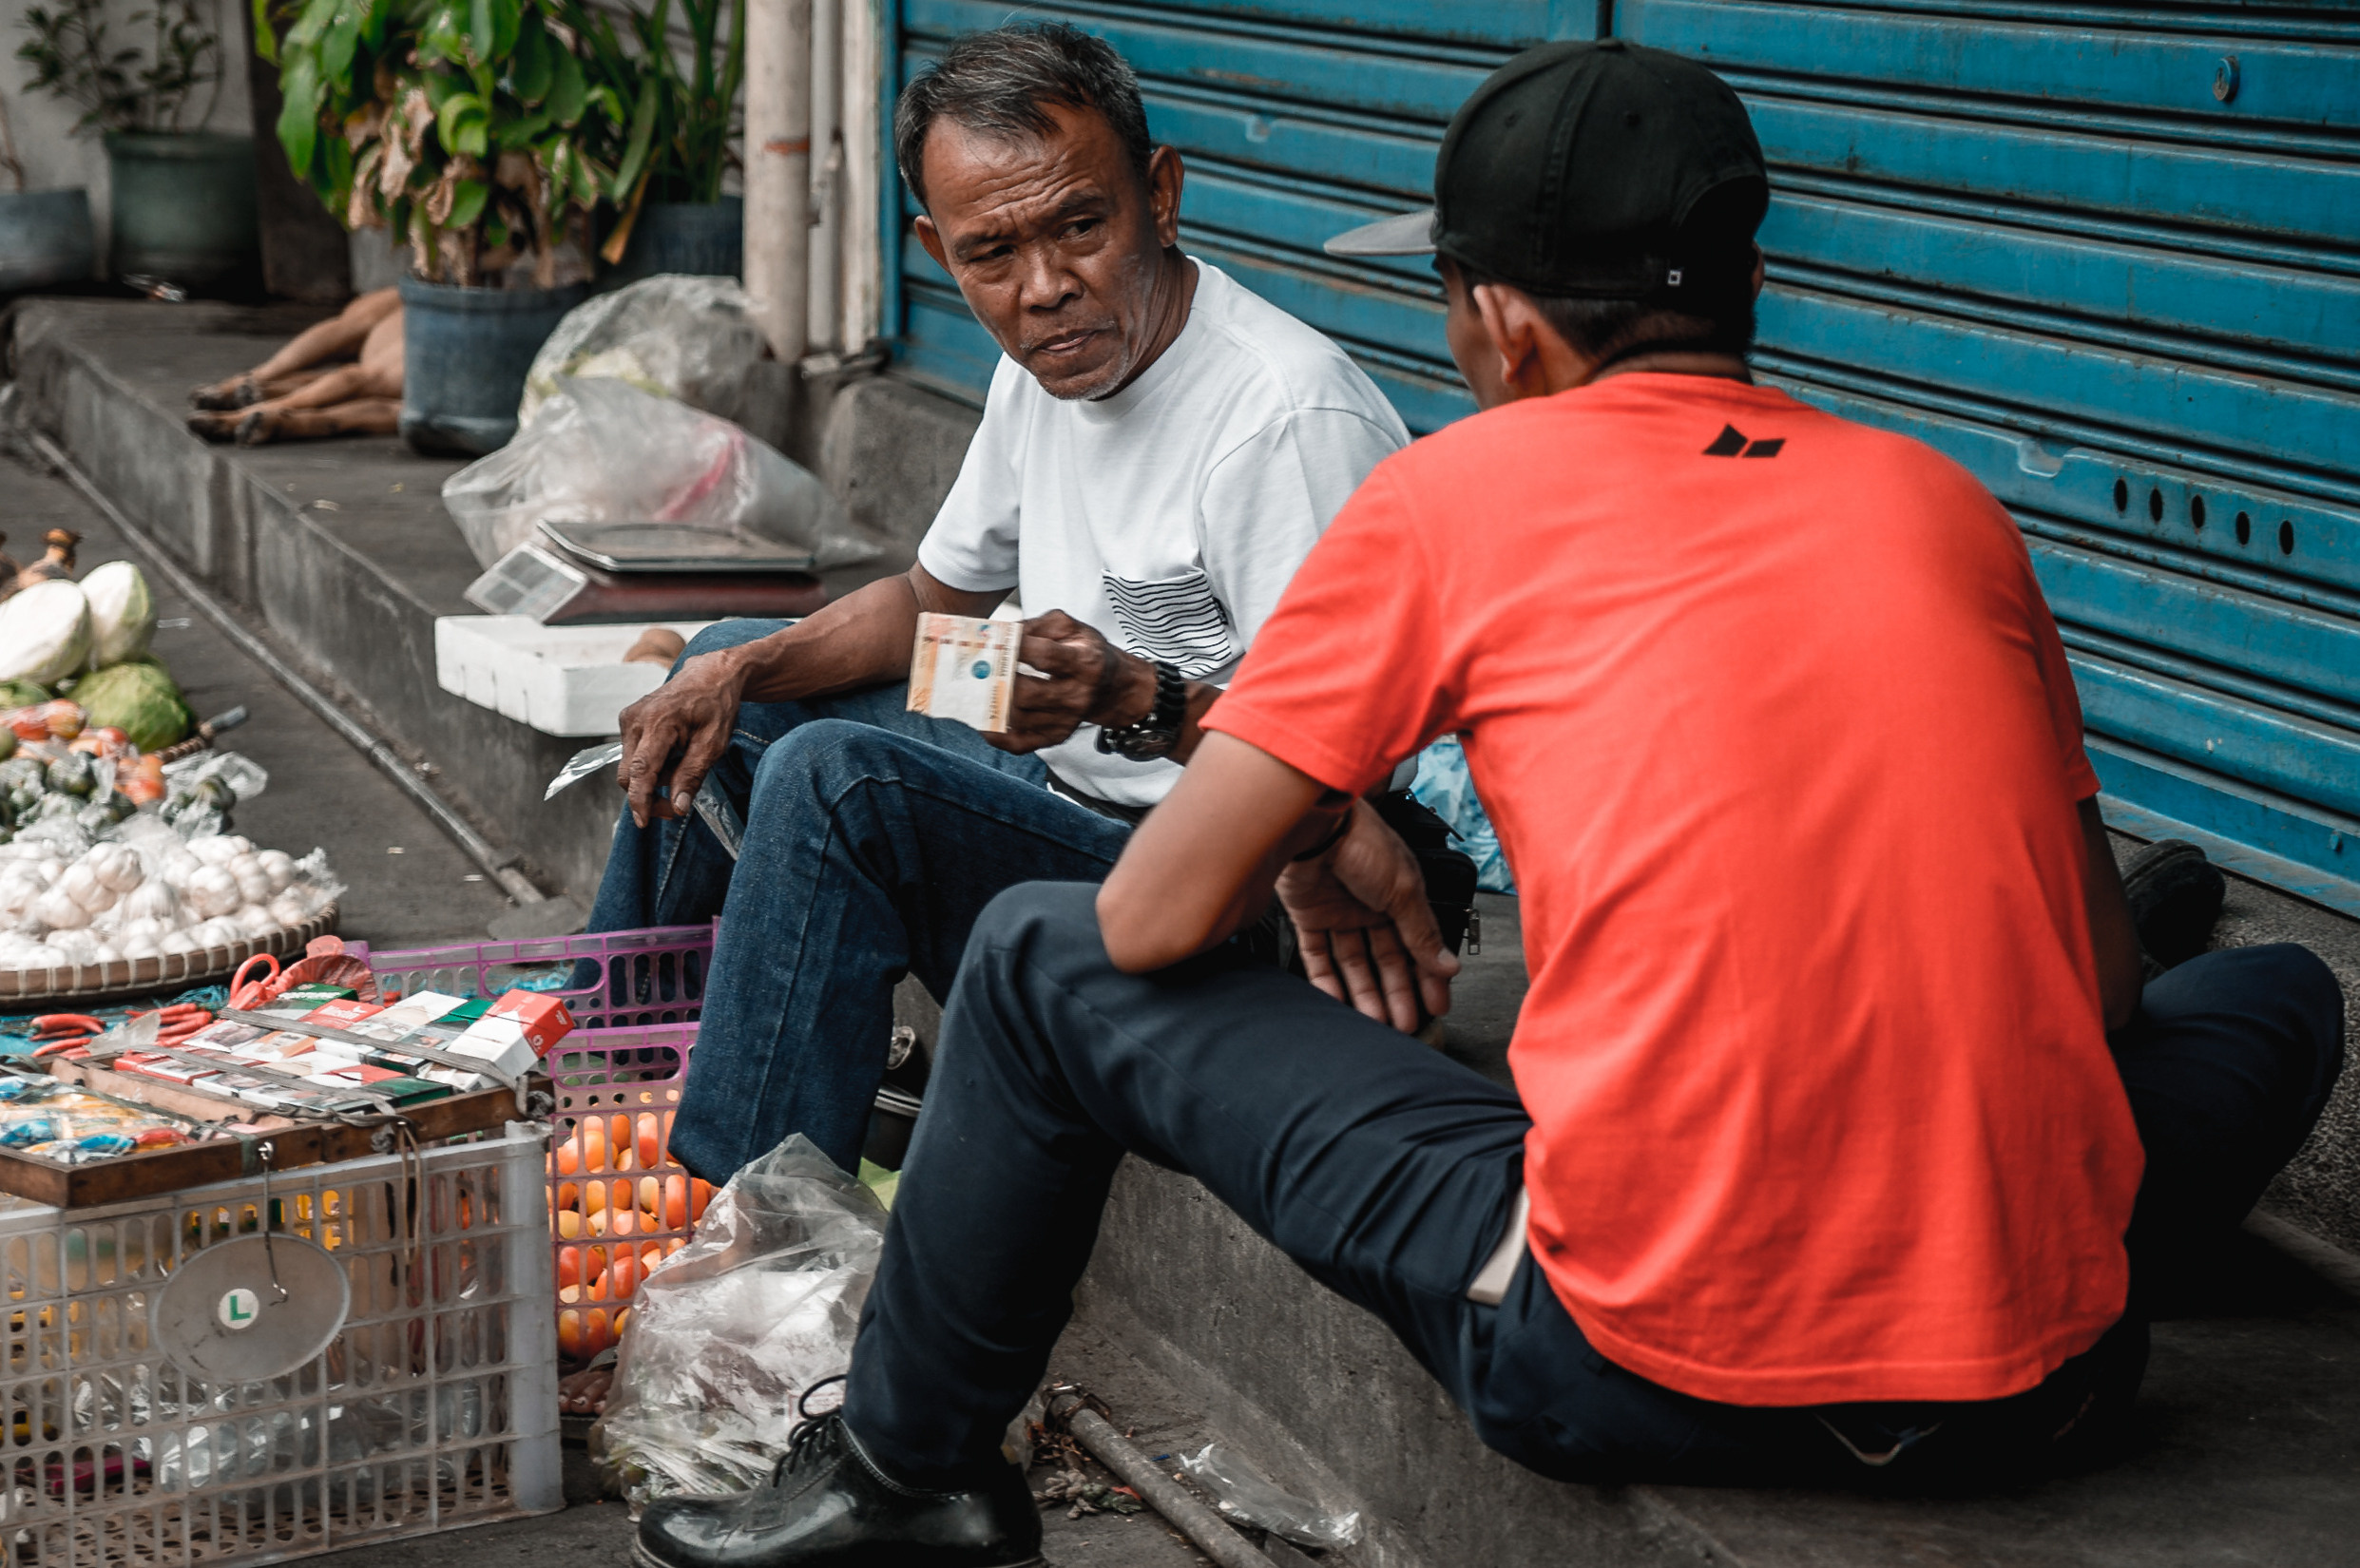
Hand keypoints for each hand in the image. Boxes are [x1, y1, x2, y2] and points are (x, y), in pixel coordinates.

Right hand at [617, 648, 745, 826]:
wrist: (710, 674)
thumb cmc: (716, 706)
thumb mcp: (713, 744)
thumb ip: (692, 776)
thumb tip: (677, 807)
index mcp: (658, 723)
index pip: (640, 771)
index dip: (640, 800)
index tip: (643, 822)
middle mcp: (636, 719)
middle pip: (629, 774)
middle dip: (649, 795)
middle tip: (676, 803)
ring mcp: (629, 718)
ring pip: (630, 766)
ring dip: (653, 777)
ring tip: (682, 764)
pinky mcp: (628, 719)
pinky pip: (632, 754)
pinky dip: (651, 763)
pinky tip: (672, 753)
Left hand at [991, 609, 1153, 754]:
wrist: (1112, 687)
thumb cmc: (1085, 653)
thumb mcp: (1071, 628)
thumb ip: (1038, 625)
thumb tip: (1003, 633)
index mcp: (1084, 663)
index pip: (1045, 655)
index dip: (1015, 646)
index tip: (993, 638)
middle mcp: (1077, 695)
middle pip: (1026, 693)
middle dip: (996, 680)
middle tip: (975, 668)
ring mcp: (1066, 720)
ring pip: (1017, 719)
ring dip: (988, 705)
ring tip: (970, 690)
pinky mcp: (1056, 736)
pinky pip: (1020, 743)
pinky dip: (995, 735)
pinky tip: (982, 719)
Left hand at [1276, 800, 1458, 1032]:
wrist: (1314, 823)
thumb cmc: (1363, 841)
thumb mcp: (1403, 891)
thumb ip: (1422, 933)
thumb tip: (1448, 965)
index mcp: (1400, 896)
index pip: (1418, 945)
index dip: (1428, 977)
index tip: (1436, 1006)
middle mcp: (1370, 906)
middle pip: (1386, 959)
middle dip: (1398, 993)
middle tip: (1406, 1024)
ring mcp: (1338, 912)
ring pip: (1353, 963)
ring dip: (1366, 994)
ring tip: (1376, 1023)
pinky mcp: (1308, 916)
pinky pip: (1318, 956)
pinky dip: (1327, 981)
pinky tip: (1338, 1005)